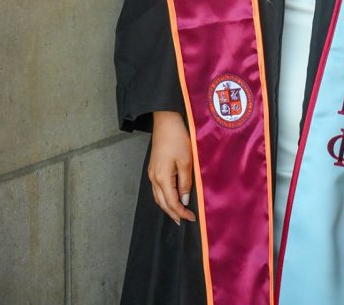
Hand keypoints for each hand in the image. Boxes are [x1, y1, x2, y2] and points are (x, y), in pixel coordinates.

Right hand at [148, 110, 195, 225]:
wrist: (165, 122)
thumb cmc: (177, 139)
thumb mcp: (186, 161)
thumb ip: (185, 182)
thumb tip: (184, 199)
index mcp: (162, 178)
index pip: (171, 202)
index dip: (181, 212)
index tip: (192, 218)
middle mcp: (153, 178)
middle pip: (162, 203)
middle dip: (173, 213)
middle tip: (184, 221)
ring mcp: (151, 174)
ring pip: (158, 197)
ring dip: (168, 207)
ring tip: (178, 214)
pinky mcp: (153, 169)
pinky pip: (157, 189)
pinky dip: (165, 197)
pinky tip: (172, 198)